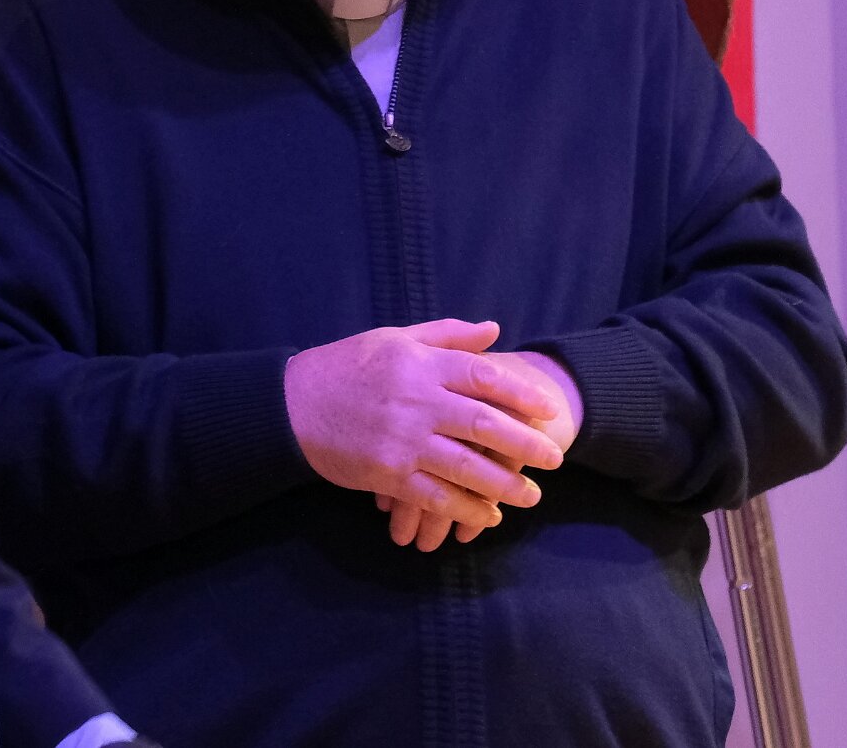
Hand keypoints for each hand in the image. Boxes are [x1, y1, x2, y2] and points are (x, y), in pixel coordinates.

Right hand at [285, 319, 567, 535]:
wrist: (292, 406)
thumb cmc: (347, 367)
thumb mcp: (394, 338)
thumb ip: (447, 335)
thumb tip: (494, 330)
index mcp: (422, 365)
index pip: (484, 377)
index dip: (522, 394)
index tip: (549, 410)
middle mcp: (417, 402)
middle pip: (485, 424)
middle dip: (525, 445)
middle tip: (554, 458)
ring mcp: (403, 441)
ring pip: (466, 467)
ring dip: (504, 485)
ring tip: (531, 496)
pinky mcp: (387, 474)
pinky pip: (435, 497)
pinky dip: (464, 510)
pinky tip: (486, 517)